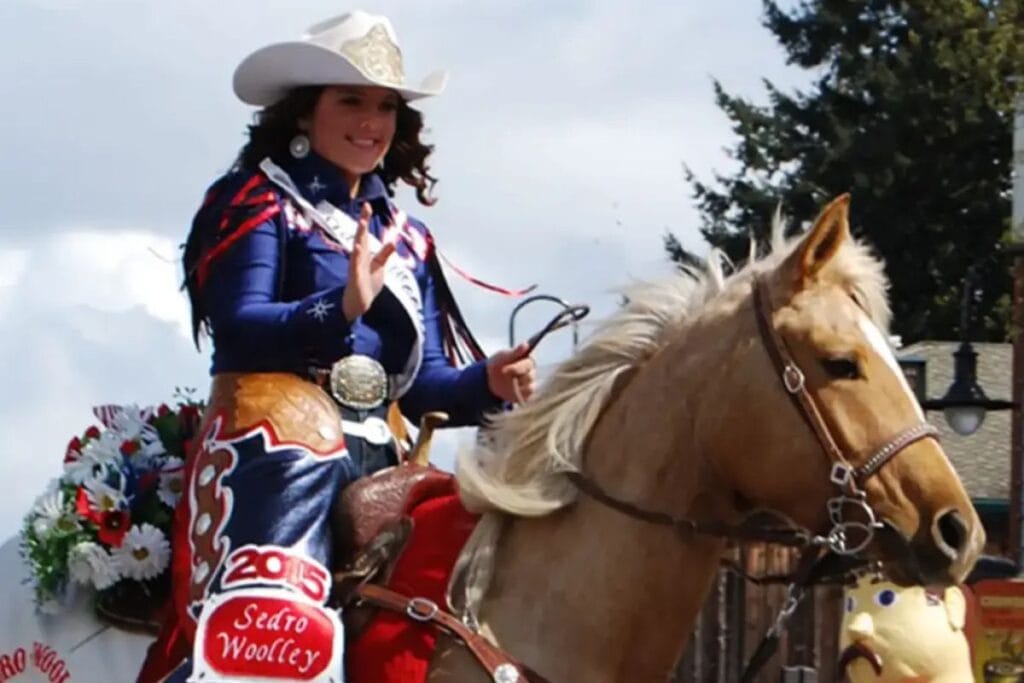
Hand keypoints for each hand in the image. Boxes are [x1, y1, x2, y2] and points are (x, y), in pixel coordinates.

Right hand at [342, 203, 396, 320]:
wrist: (359, 304)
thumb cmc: (367, 285)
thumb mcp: (379, 267)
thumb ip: (384, 254)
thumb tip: (393, 242)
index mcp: (364, 254)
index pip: (365, 233)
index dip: (365, 219)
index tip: (367, 205)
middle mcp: (359, 257)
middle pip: (361, 236)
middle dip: (363, 222)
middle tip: (365, 207)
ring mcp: (356, 267)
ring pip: (358, 248)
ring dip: (360, 235)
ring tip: (362, 222)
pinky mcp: (356, 278)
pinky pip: (356, 266)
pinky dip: (357, 257)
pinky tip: (357, 247)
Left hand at [486, 342, 536, 403]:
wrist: (490, 379)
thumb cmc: (499, 363)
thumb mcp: (503, 356)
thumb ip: (514, 352)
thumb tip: (526, 344)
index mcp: (529, 360)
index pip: (528, 364)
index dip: (517, 368)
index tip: (506, 370)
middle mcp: (532, 372)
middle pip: (530, 377)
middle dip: (515, 378)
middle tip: (503, 375)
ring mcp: (530, 384)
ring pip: (529, 388)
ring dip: (515, 386)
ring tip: (507, 383)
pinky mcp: (526, 395)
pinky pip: (525, 397)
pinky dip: (517, 395)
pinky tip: (510, 391)